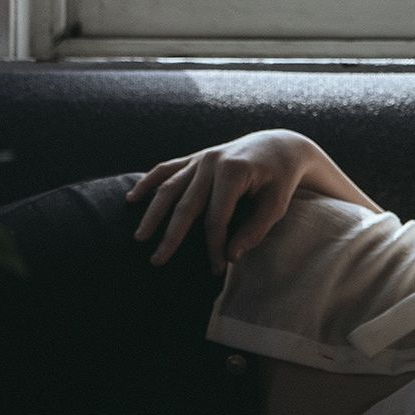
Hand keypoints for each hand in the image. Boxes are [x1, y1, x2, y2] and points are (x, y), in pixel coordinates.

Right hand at [127, 129, 322, 271]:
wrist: (280, 146)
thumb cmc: (281, 179)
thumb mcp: (277, 205)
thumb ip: (255, 230)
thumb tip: (231, 256)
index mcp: (233, 171)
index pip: (216, 218)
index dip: (214, 246)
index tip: (217, 268)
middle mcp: (212, 161)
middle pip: (186, 205)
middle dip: (171, 236)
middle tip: (157, 261)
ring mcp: (201, 157)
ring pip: (170, 187)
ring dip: (153, 213)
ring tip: (140, 237)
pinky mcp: (196, 157)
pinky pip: (167, 168)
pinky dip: (149, 182)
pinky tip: (132, 198)